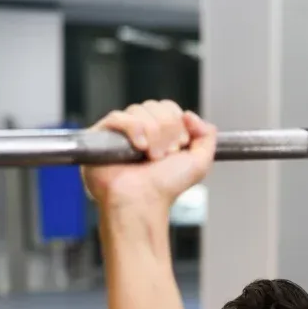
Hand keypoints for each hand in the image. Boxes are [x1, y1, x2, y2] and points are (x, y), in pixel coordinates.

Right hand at [82, 101, 216, 218]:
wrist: (143, 202)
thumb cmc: (165, 188)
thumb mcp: (199, 163)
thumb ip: (207, 136)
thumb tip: (190, 114)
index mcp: (159, 134)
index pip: (168, 108)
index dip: (177, 124)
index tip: (178, 147)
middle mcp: (139, 132)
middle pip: (155, 106)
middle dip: (166, 130)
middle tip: (163, 156)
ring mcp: (119, 134)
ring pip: (139, 110)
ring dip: (152, 133)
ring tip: (150, 156)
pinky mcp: (101, 136)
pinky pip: (118, 117)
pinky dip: (133, 129)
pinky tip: (139, 147)